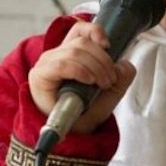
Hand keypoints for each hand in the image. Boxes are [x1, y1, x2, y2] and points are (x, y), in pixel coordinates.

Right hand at [28, 20, 135, 134]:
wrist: (71, 135)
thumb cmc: (85, 112)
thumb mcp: (111, 93)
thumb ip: (122, 77)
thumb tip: (125, 64)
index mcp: (71, 53)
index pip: (80, 30)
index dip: (95, 31)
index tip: (108, 45)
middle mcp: (57, 55)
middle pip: (83, 42)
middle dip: (103, 60)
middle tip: (110, 79)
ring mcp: (47, 64)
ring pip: (75, 51)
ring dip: (96, 67)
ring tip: (102, 84)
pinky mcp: (40, 75)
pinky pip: (62, 64)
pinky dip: (80, 70)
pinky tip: (89, 81)